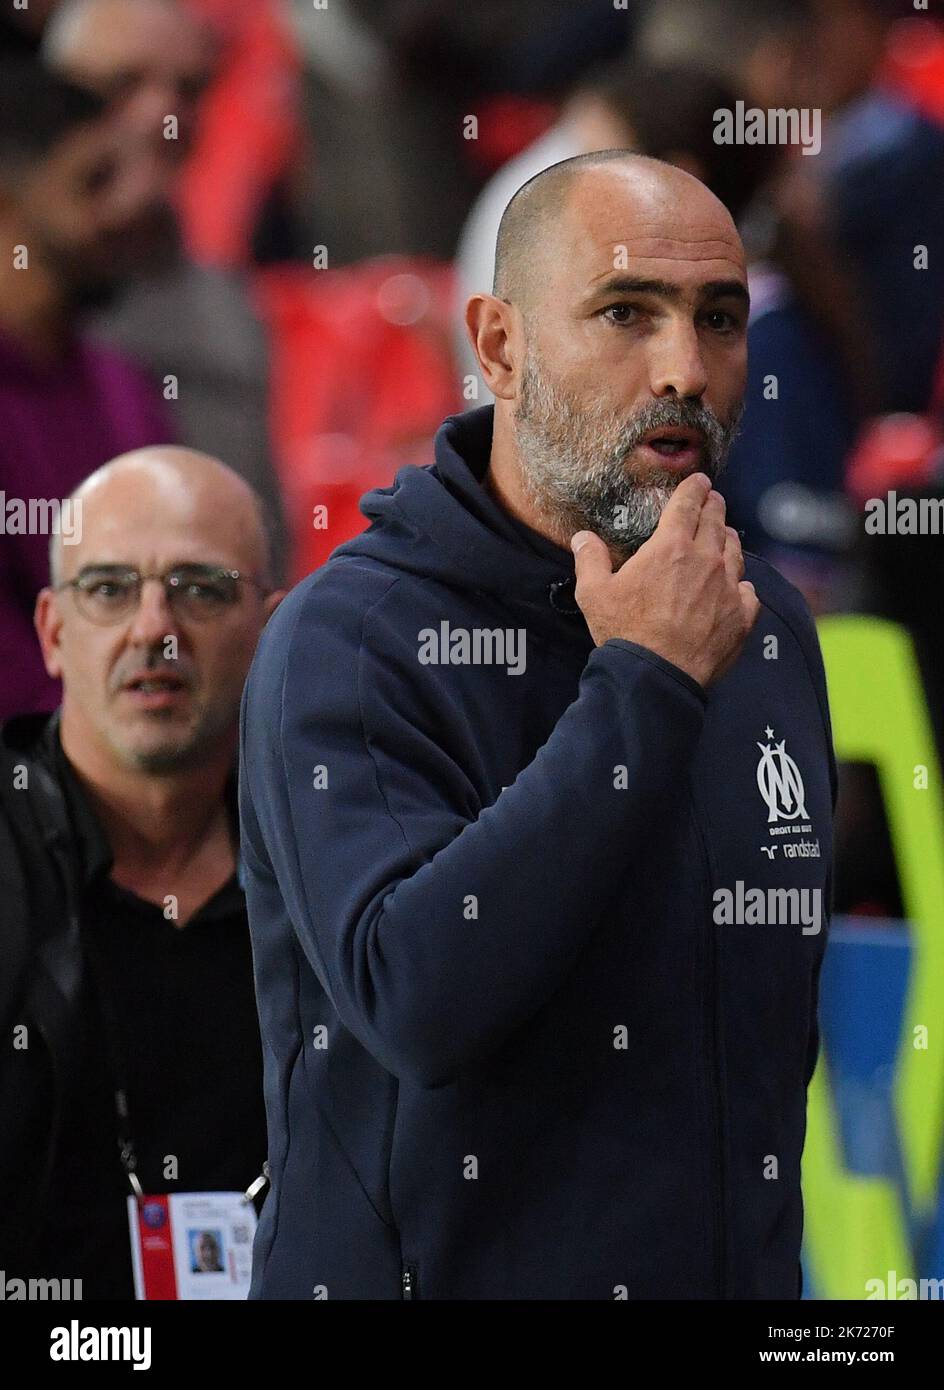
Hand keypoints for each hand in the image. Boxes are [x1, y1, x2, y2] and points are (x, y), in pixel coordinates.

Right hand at [571, 473, 759, 688]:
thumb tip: (582, 538)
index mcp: (671, 547)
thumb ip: (590, 559)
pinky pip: (748, 590)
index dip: (694, 487)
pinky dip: (741, 585)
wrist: (657, 677)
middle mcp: (706, 560)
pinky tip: (735, 588)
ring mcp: (729, 587)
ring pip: (735, 551)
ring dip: (727, 540)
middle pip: (716, 521)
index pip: (688, 504)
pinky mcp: (742, 616)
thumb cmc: (625, 632)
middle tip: (712, 501)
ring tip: (723, 537)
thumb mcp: (594, 593)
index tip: (699, 480)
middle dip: (714, 506)